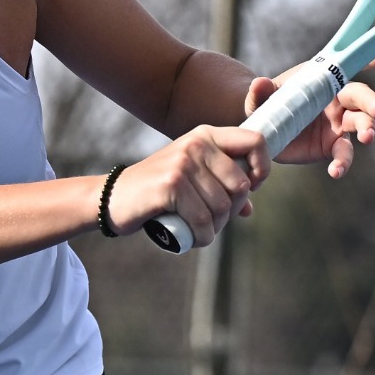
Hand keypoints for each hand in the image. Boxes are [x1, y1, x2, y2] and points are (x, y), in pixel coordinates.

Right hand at [105, 125, 270, 248]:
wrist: (112, 198)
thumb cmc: (156, 191)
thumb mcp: (190, 179)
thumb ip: (220, 187)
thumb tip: (249, 208)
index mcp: (206, 135)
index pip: (256, 141)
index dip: (262, 169)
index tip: (249, 189)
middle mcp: (197, 143)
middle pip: (240, 185)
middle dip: (230, 212)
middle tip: (212, 221)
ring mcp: (183, 162)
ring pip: (222, 207)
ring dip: (214, 229)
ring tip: (199, 231)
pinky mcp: (172, 184)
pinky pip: (203, 220)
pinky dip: (201, 237)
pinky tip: (192, 238)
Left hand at [245, 51, 374, 177]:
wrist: (265, 131)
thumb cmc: (268, 104)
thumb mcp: (260, 98)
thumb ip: (260, 92)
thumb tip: (259, 83)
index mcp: (325, 82)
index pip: (349, 68)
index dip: (370, 60)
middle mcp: (337, 102)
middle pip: (361, 98)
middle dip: (373, 103)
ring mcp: (338, 125)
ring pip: (360, 125)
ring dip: (368, 130)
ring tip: (367, 138)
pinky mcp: (332, 146)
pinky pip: (343, 154)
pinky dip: (342, 163)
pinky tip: (336, 172)